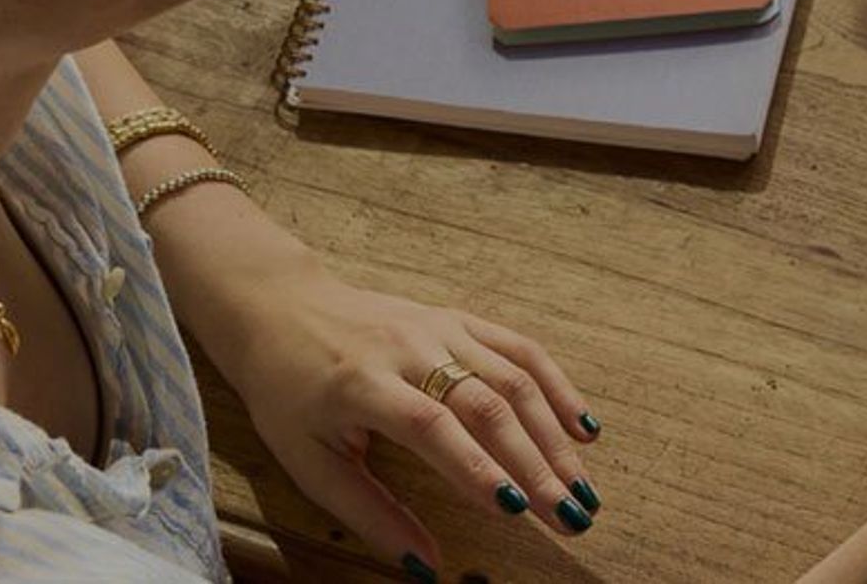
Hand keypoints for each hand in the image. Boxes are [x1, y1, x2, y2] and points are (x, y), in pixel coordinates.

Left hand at [207, 257, 602, 571]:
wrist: (283, 308)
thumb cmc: (289, 393)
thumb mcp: (308, 461)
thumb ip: (369, 512)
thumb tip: (425, 564)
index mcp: (362, 384)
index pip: (430, 426)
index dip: (475, 467)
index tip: (514, 509)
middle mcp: (409, 348)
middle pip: (486, 405)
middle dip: (535, 465)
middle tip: (569, 514)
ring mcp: (441, 328)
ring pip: (514, 379)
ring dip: (554, 436)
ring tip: (582, 486)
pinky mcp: (460, 320)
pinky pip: (521, 349)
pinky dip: (558, 388)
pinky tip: (583, 428)